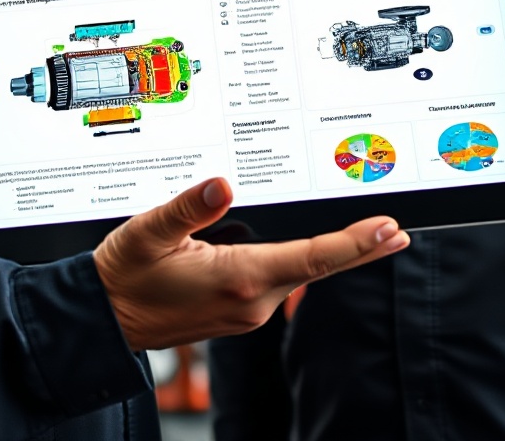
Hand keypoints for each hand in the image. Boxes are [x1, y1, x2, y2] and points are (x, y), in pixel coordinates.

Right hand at [93, 177, 408, 350]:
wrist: (105, 320)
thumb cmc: (124, 277)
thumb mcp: (146, 233)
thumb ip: (186, 208)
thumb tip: (221, 184)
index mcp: (237, 277)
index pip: (311, 257)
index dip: (355, 243)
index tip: (389, 229)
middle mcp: (251, 299)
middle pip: (318, 265)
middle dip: (360, 246)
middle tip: (399, 228)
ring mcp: (248, 308)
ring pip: (303, 271)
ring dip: (335, 251)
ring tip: (370, 229)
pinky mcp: (241, 306)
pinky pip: (284, 277)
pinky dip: (308, 258)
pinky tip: (318, 245)